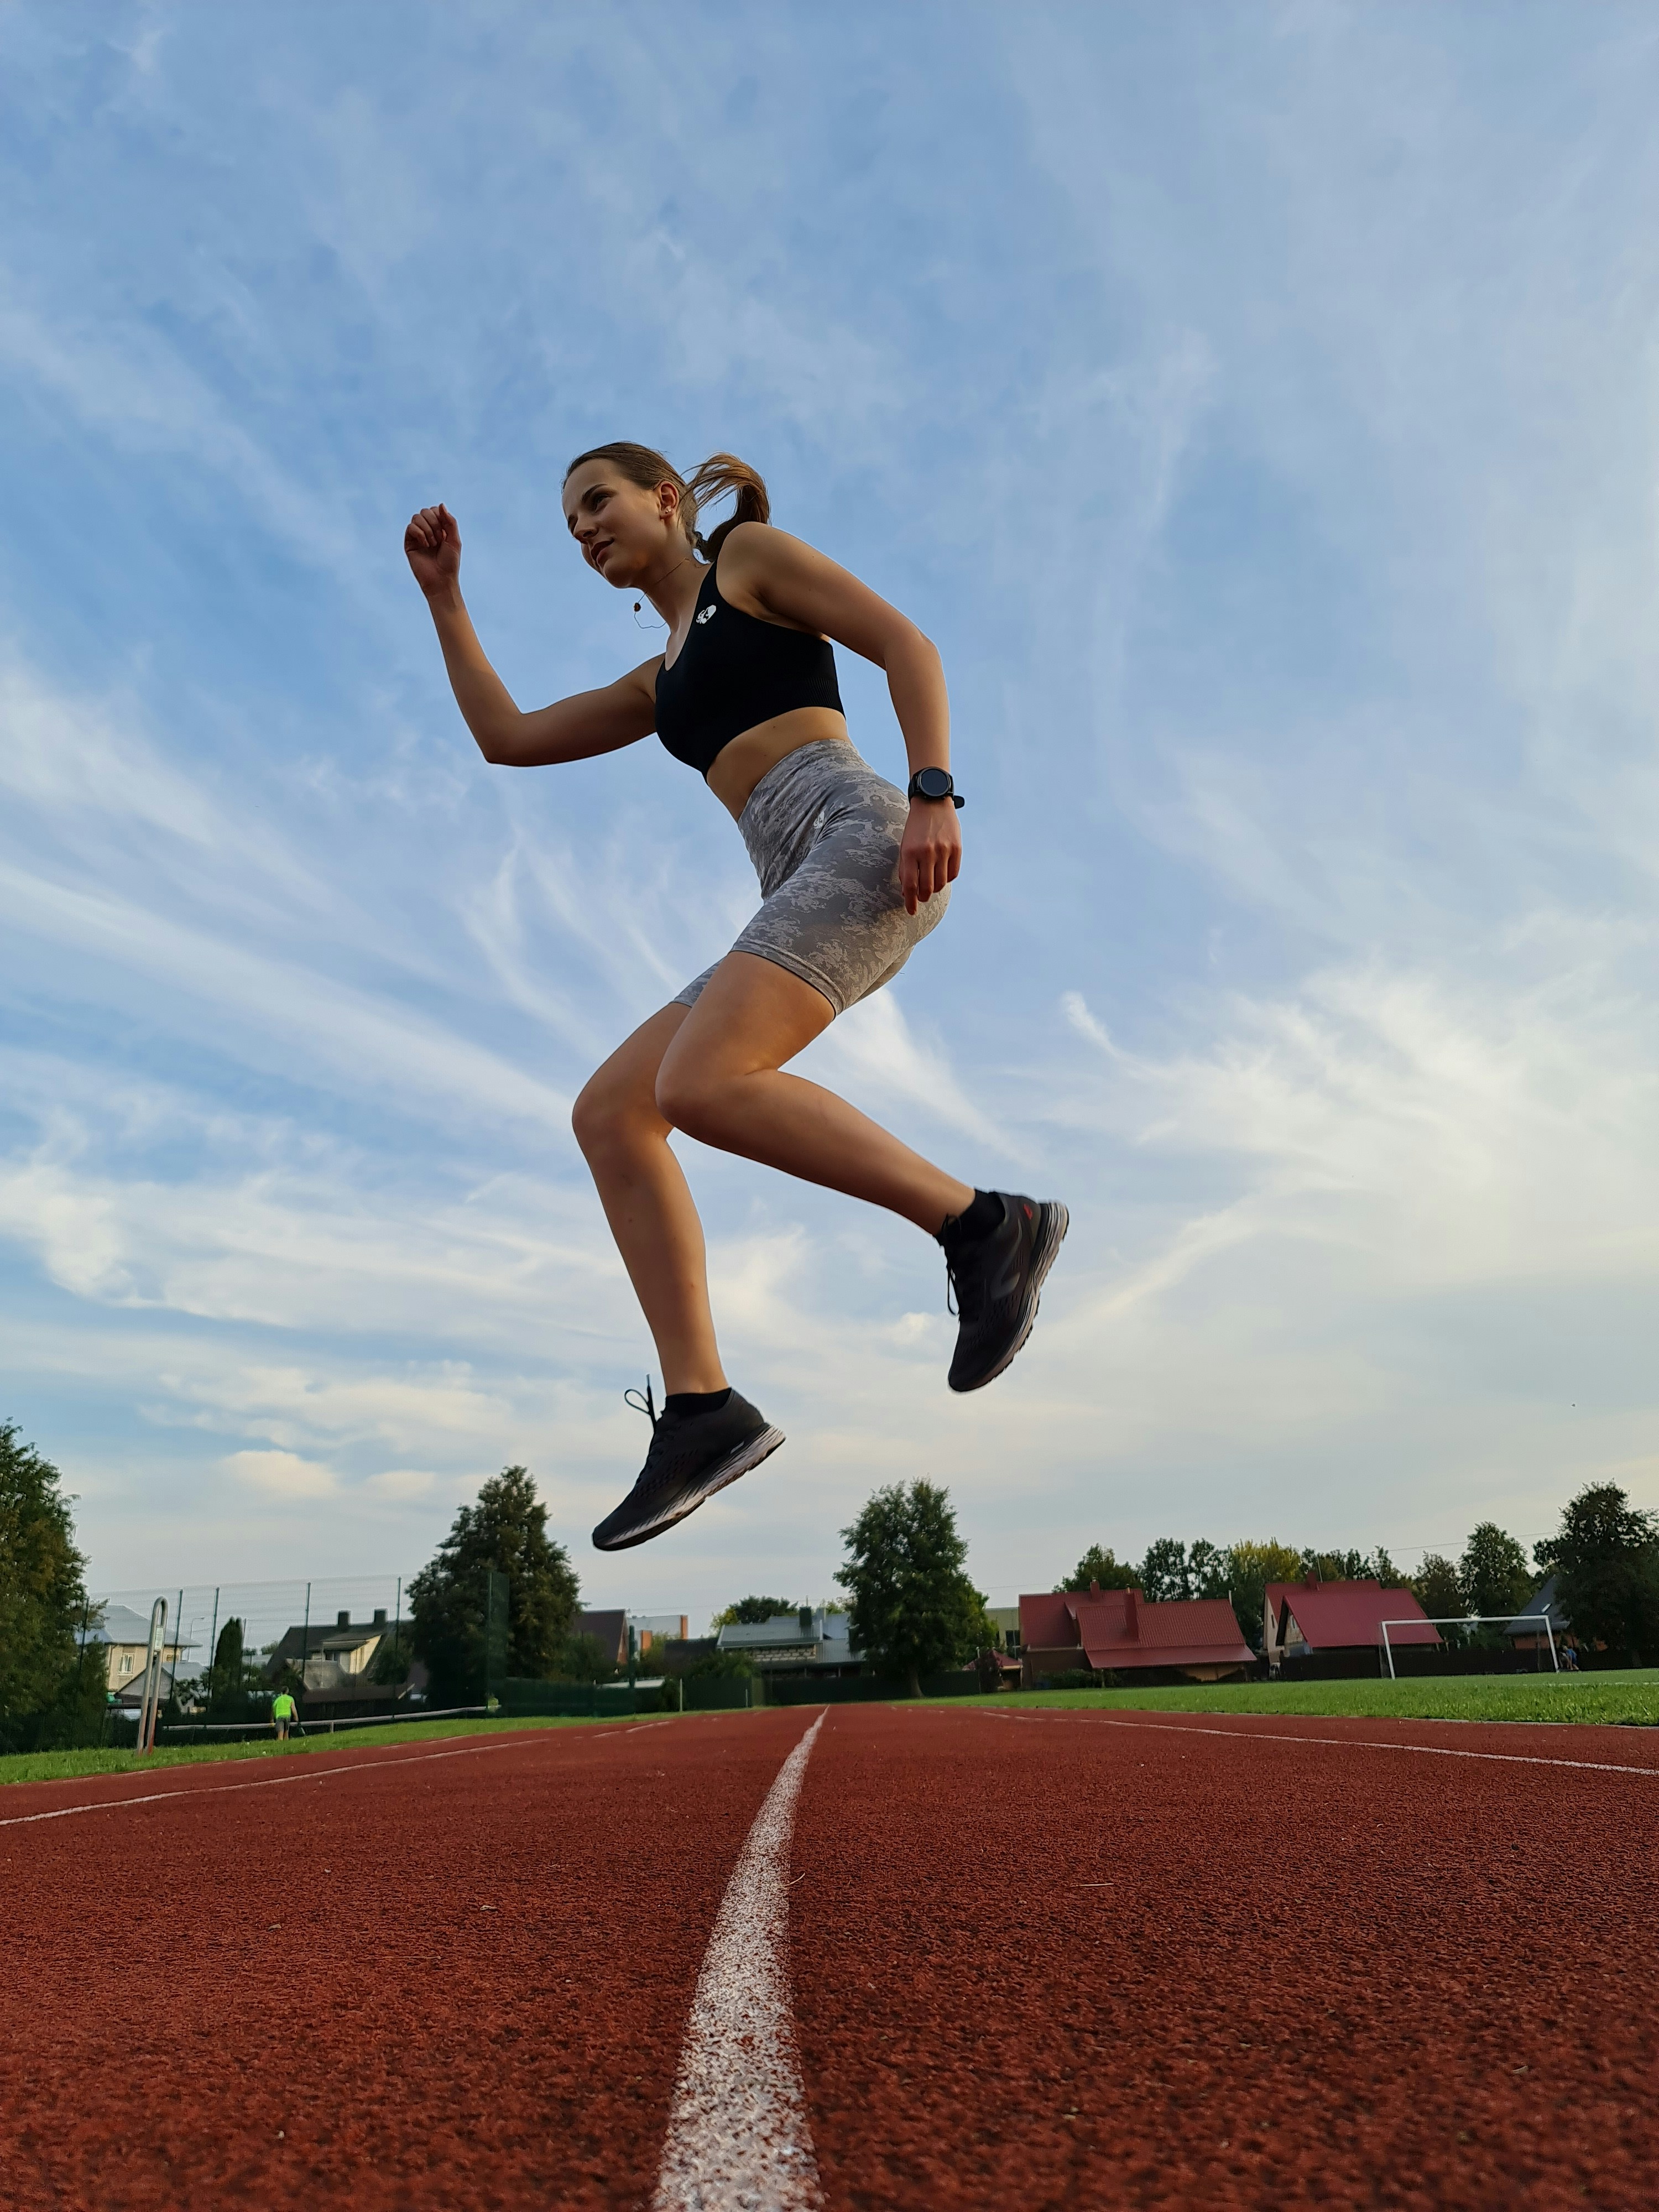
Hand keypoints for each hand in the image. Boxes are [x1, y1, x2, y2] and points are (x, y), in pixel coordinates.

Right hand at [404, 503, 460, 596]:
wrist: (441, 580)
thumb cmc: (450, 563)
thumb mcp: (454, 540)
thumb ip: (450, 521)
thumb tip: (441, 504)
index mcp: (439, 528)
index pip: (435, 510)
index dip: (440, 517)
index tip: (445, 532)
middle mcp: (427, 530)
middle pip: (425, 511)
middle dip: (434, 523)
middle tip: (439, 540)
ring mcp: (417, 536)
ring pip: (417, 517)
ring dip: (427, 529)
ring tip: (432, 544)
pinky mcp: (409, 543)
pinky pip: (410, 527)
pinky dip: (419, 533)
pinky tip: (425, 545)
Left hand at [899, 797, 961, 914]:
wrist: (932, 803)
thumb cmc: (915, 827)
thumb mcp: (904, 846)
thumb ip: (906, 869)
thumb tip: (908, 893)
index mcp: (910, 852)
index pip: (910, 885)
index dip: (910, 902)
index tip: (911, 911)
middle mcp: (927, 852)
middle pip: (927, 888)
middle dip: (923, 898)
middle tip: (922, 897)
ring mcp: (943, 850)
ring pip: (941, 883)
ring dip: (935, 889)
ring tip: (931, 884)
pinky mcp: (957, 848)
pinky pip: (953, 874)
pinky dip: (947, 879)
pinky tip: (942, 873)